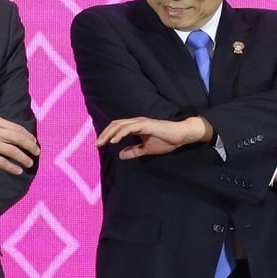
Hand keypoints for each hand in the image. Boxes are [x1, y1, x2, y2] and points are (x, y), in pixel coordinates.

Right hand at [0, 114, 38, 174]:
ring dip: (24, 158)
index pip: (17, 128)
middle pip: (18, 138)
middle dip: (31, 146)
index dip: (28, 136)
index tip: (34, 142)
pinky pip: (1, 162)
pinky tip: (18, 170)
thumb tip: (16, 135)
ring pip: (12, 150)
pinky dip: (12, 167)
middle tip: (37, 153)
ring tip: (29, 163)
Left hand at [96, 116, 211, 158]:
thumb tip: (120, 155)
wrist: (181, 136)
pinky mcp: (146, 125)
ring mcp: (141, 122)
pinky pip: (130, 128)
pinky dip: (120, 134)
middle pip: (115, 125)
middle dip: (104, 134)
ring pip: (120, 125)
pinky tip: (114, 141)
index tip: (98, 145)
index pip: (117, 128)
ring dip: (109, 134)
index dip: (107, 135)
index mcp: (136, 127)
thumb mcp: (146, 149)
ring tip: (101, 143)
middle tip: (96, 145)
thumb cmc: (166, 141)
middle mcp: (136, 122)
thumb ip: (134, 151)